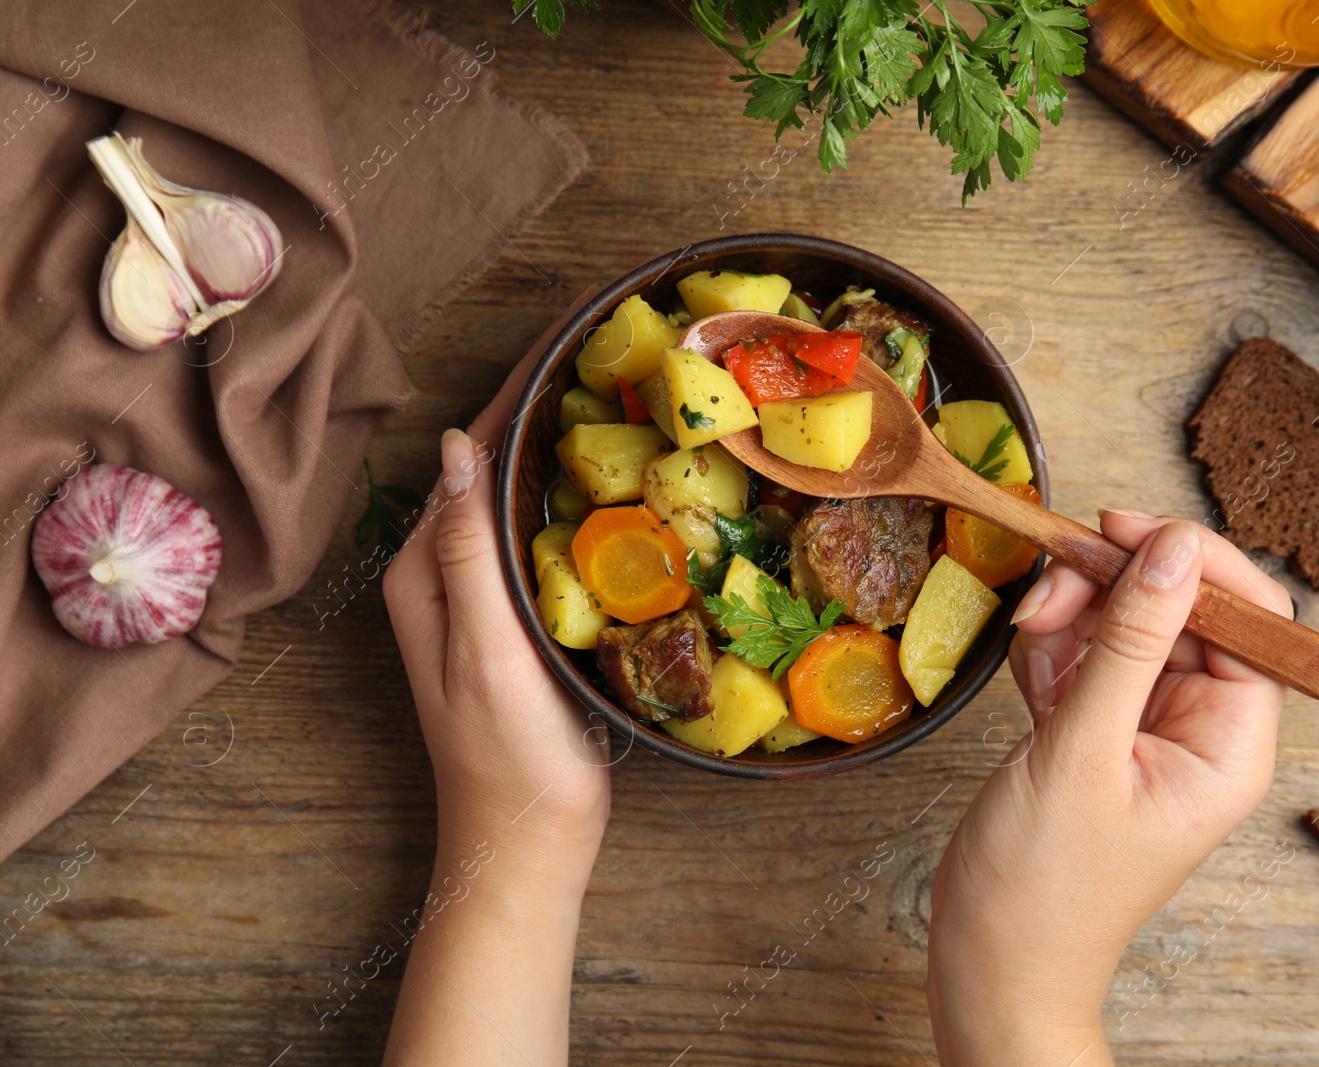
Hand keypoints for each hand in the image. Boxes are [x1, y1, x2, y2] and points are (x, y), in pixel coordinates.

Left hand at [383, 292, 608, 851]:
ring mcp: (485, 596)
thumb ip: (465, 551)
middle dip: (542, 402)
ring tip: (622, 389)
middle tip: (611, 343)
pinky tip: (621, 479)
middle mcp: (447, 573)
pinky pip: (544, 535)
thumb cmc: (507, 754)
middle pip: (493, 464)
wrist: (530, 840)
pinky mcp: (522, 618)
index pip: (470, 454)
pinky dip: (578, 495)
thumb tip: (453, 443)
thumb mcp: (484, 649)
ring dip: (561, 442)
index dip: (517, 389)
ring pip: (521, 495)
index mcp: (425, 571)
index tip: (572, 329)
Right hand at [926, 511, 1290, 1065]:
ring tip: (1032, 640)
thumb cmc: (1043, 891)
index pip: (1252, 618)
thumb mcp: (1082, 752)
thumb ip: (1128, 642)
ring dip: (1074, 617)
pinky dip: (1052, 651)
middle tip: (1053, 587)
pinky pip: (1086, 654)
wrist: (990, 963)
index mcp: (1231, 744)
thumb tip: (1172, 548)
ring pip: (1126, 623)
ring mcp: (1148, 728)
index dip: (1197, 563)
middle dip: (1114, 588)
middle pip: (1181, 610)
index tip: (1127, 532)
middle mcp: (1201, 729)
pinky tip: (1029, 675)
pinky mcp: (1099, 729)